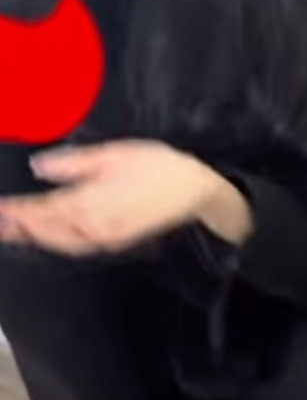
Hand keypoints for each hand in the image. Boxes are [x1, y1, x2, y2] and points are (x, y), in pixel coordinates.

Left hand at [0, 139, 251, 253]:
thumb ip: (76, 162)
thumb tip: (38, 166)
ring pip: (58, 242)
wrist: (196, 192)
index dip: (17, 210)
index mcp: (90, 202)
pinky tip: (46, 237)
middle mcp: (91, 226)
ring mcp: (103, 238)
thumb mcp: (117, 154)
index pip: (43, 208)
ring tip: (12, 230)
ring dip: (32, 237)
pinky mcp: (114, 242)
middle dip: (18, 227)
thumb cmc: (159, 165)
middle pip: (45, 230)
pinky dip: (54, 242)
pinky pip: (74, 245)